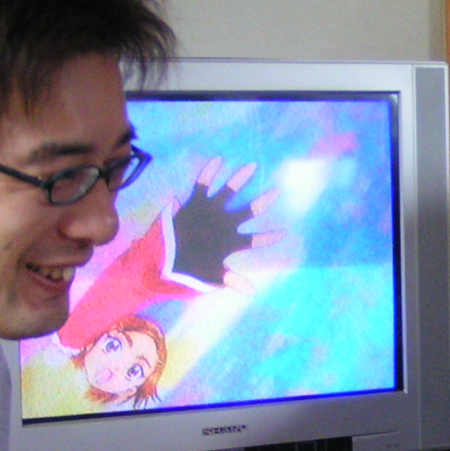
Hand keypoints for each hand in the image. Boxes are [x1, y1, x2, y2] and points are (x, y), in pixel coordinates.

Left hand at [170, 158, 284, 285]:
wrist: (165, 255)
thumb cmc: (189, 268)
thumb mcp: (212, 277)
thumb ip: (232, 280)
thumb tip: (252, 291)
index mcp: (231, 242)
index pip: (256, 240)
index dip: (270, 237)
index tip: (284, 232)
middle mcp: (225, 223)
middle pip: (249, 210)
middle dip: (264, 200)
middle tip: (276, 191)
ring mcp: (211, 210)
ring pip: (230, 191)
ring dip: (241, 177)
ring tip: (251, 165)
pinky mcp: (196, 201)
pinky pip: (203, 183)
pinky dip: (209, 171)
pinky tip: (217, 159)